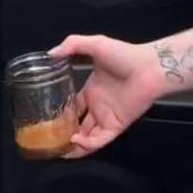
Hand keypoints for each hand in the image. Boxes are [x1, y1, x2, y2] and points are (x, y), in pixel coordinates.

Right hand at [49, 35, 159, 158]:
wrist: (149, 67)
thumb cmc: (124, 55)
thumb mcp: (96, 44)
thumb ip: (73, 45)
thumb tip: (50, 54)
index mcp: (92, 90)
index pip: (72, 107)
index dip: (60, 114)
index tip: (44, 119)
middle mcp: (98, 106)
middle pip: (77, 125)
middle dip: (63, 133)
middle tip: (47, 139)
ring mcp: (107, 117)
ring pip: (86, 138)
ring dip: (72, 144)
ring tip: (56, 148)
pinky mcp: (116, 126)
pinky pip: (99, 140)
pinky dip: (86, 144)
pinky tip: (74, 140)